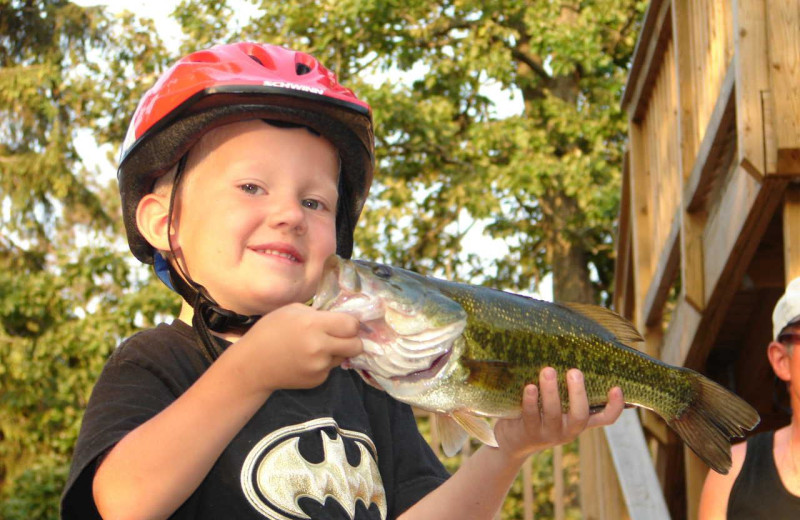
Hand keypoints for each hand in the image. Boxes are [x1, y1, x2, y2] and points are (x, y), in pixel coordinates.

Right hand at [233, 303, 362, 392]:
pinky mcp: (317, 380)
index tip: (344, 323)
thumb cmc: (270, 331)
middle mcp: (320, 347)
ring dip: (336, 351)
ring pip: (344, 357)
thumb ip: (319, 314)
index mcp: (314, 325)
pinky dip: (324, 363)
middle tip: (341, 337)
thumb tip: (342, 320)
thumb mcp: (292, 311)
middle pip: (356, 345)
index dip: (351, 323)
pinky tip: (306, 360)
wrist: (252, 365)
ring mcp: (320, 367)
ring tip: (315, 348)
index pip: (352, 325)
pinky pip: (330, 368)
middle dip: (353, 340)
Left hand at [493, 367, 623, 460]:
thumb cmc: (539, 415)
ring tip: (548, 371)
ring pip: (553, 414)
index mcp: (578, 421)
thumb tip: (570, 353)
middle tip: (574, 371)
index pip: (604, 419)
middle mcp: (567, 430)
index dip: (614, 407)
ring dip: (551, 391)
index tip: (617, 388)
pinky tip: (529, 386)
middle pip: (579, 416)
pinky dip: (530, 400)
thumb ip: (565, 391)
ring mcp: (548, 434)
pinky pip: (530, 415)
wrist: (513, 442)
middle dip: (577, 393)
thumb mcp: (557, 406)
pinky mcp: (528, 433)